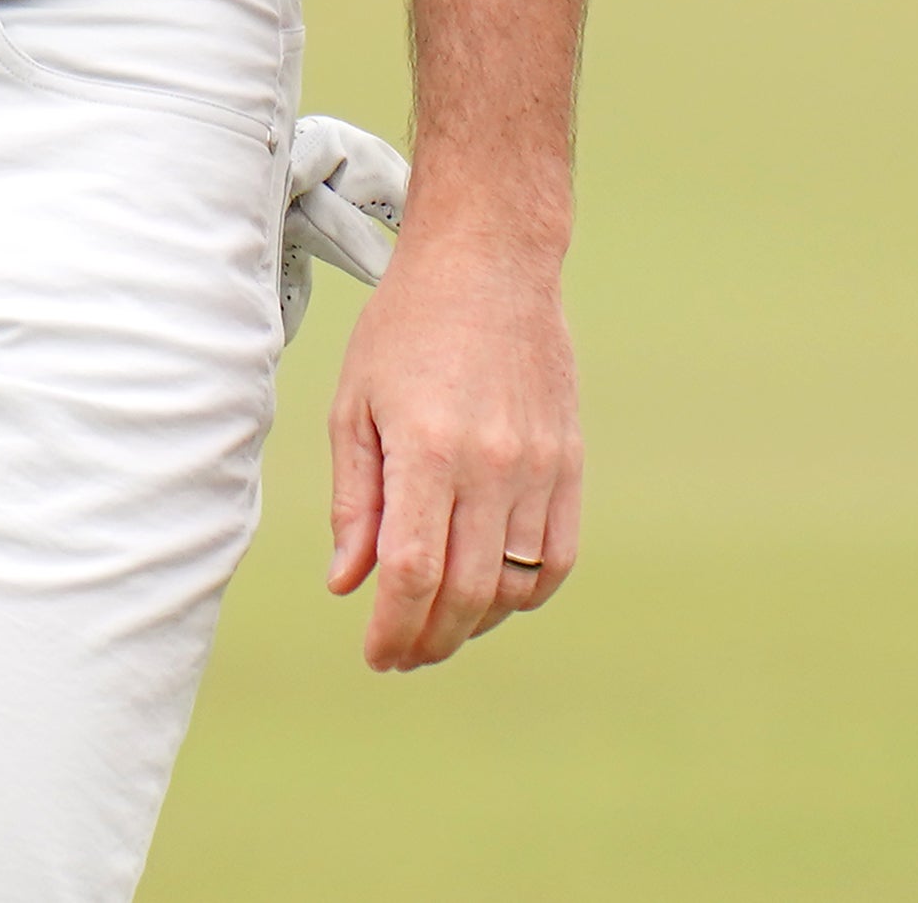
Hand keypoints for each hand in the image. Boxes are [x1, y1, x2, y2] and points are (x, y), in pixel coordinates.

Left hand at [325, 227, 581, 668]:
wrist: (490, 262)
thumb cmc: (406, 325)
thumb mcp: (355, 402)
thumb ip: (353, 499)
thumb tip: (347, 583)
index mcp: (426, 450)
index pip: (411, 574)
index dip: (392, 629)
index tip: (375, 654)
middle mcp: (490, 466)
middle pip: (466, 595)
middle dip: (430, 641)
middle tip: (402, 653)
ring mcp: (539, 468)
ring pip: (514, 587)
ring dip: (476, 623)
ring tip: (440, 625)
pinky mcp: (570, 464)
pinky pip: (556, 559)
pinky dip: (525, 593)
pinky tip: (492, 594)